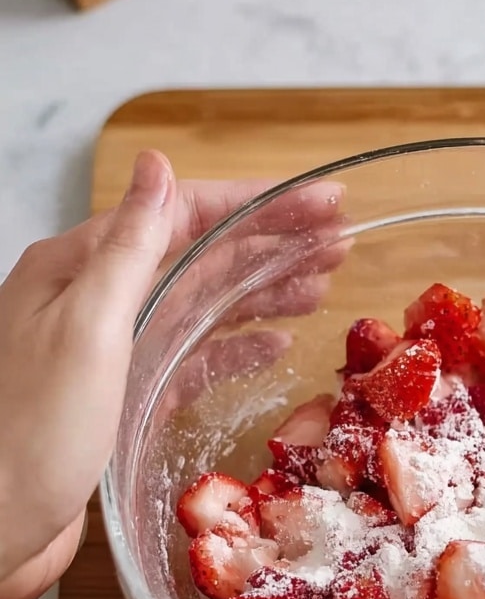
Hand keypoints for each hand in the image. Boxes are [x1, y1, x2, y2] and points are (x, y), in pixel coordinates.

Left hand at [0, 151, 342, 598]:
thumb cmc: (28, 433)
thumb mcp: (86, 329)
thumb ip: (128, 249)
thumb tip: (158, 164)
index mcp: (81, 268)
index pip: (183, 216)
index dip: (259, 204)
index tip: (323, 201)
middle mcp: (95, 299)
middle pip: (200, 258)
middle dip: (271, 246)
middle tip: (339, 241)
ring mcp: (110, 349)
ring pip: (201, 307)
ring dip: (262, 295)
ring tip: (321, 286)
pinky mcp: (123, 398)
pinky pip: (191, 361)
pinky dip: (235, 351)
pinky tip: (274, 345)